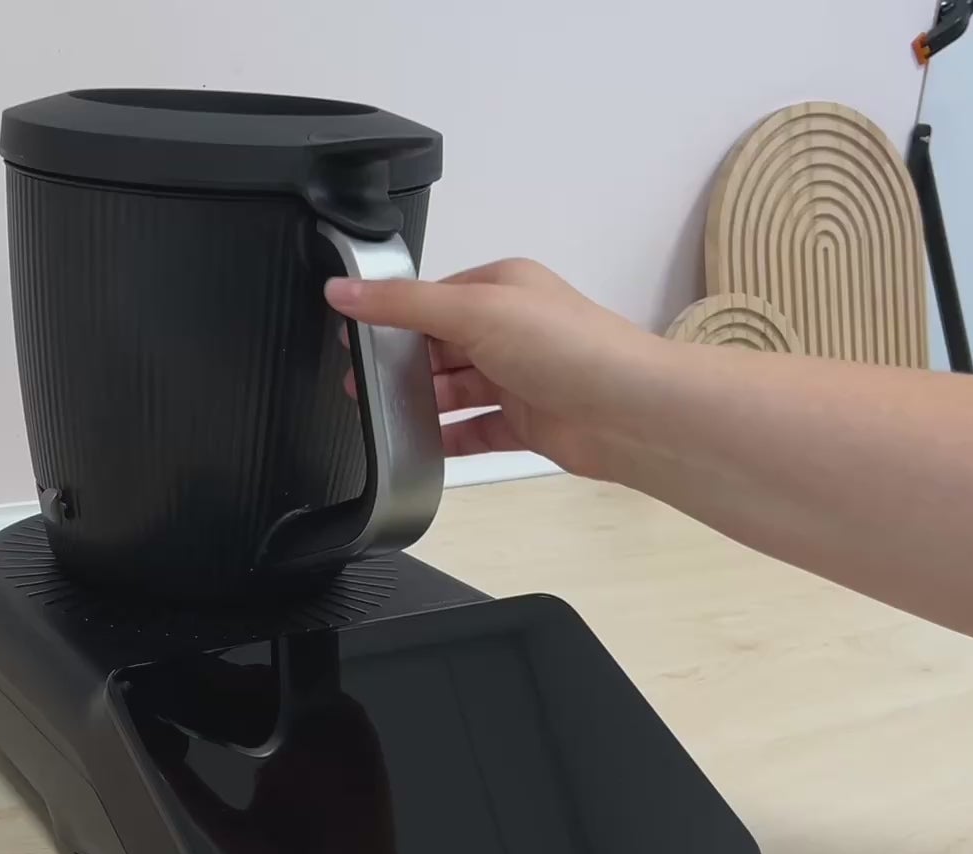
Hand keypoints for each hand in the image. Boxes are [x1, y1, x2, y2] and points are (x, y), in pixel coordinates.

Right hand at [327, 258, 667, 478]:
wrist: (631, 412)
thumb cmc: (566, 348)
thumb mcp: (473, 310)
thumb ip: (402, 304)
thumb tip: (342, 290)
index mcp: (502, 287)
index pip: (433, 298)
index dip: (392, 317)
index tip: (352, 339)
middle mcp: (513, 329)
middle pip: (441, 346)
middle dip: (401, 367)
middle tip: (357, 387)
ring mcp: (521, 378)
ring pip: (456, 390)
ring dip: (422, 403)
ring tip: (379, 418)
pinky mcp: (528, 423)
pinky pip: (475, 431)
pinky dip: (447, 439)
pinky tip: (417, 448)